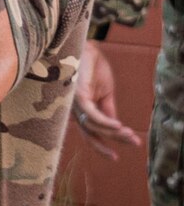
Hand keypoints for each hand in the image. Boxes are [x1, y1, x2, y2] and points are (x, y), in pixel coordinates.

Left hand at [72, 44, 142, 158]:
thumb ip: (107, 110)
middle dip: (107, 145)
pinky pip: (92, 114)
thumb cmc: (92, 68)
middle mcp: (75, 109)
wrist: (88, 48)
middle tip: (131, 146)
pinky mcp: (77, 95)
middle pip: (90, 133)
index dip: (102, 146)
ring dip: (113, 132)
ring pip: (93, 125)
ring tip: (130, 135)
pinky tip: (119, 126)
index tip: (116, 157)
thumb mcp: (105, 93)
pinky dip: (106, 122)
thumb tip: (115, 129)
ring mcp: (74, 103)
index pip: (91, 132)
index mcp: (82, 110)